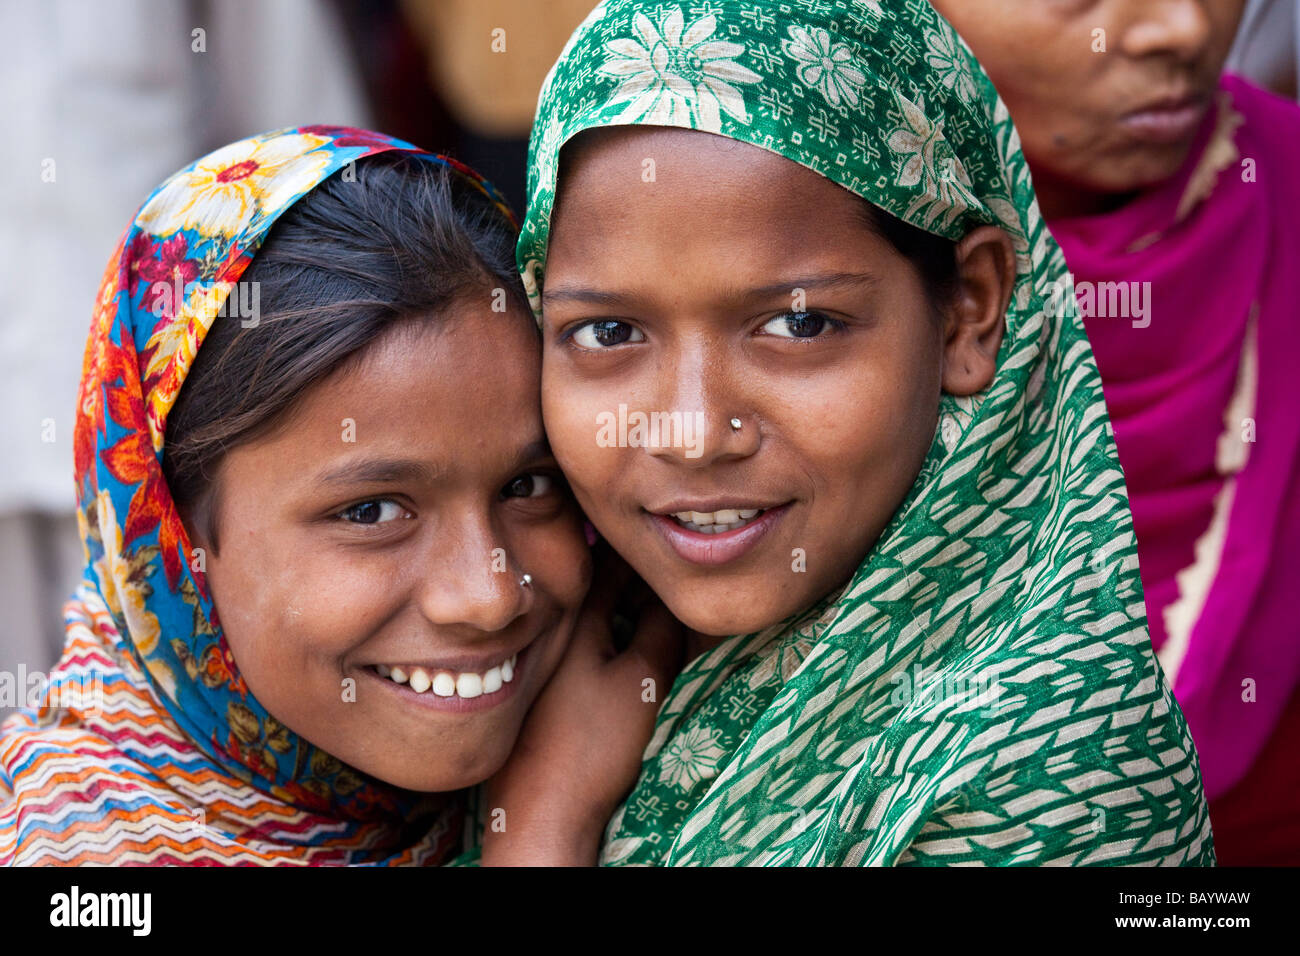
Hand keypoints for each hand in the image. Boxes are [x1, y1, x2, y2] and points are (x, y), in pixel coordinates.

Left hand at [481, 550, 682, 864]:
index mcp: (571, 621)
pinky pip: (579, 648)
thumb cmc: (592, 745)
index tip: (668, 555)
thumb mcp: (641, 681)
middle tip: (669, 581)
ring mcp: (543, 664)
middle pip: (596, 590)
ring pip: (588, 621)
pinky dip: (604, 641)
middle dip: (632, 581)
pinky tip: (624, 656)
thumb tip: (674, 593)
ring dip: (618, 612)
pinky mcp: (542, 693)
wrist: (542, 813)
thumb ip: (660, 630)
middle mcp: (550, 635)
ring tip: (654, 612)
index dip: (642, 557)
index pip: (608, 565)